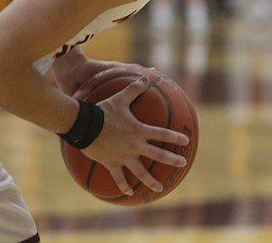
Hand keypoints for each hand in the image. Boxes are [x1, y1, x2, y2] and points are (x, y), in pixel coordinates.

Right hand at [80, 77, 188, 194]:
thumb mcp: (120, 98)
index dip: (175, 137)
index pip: (162, 134)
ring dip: (151, 181)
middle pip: (158, 155)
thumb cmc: (103, 111)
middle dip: (172, 159)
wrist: (85, 126)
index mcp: (139, 130)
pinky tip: (129, 193)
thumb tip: (144, 78)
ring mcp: (124, 157)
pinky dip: (124, 186)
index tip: (186, 141)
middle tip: (183, 164)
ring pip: (141, 172)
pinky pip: (119, 178)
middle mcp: (134, 146)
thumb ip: (133, 89)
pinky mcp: (112, 164)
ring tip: (160, 188)